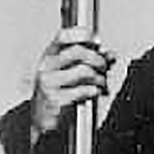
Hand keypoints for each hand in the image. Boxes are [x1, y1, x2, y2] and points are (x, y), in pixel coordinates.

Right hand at [30, 26, 115, 141]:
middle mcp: (46, 66)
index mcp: (49, 56)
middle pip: (78, 52)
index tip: (96, 41)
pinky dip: (94, 91)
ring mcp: (49, 83)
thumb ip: (91, 61)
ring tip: (101, 84)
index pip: (62, 36)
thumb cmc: (58, 93)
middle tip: (104, 67)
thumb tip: (110, 54)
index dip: (82, 34)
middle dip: (98, 59)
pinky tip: (94, 93)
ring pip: (84, 71)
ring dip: (99, 78)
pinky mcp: (55, 99)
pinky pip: (84, 90)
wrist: (43, 119)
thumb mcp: (70, 72)